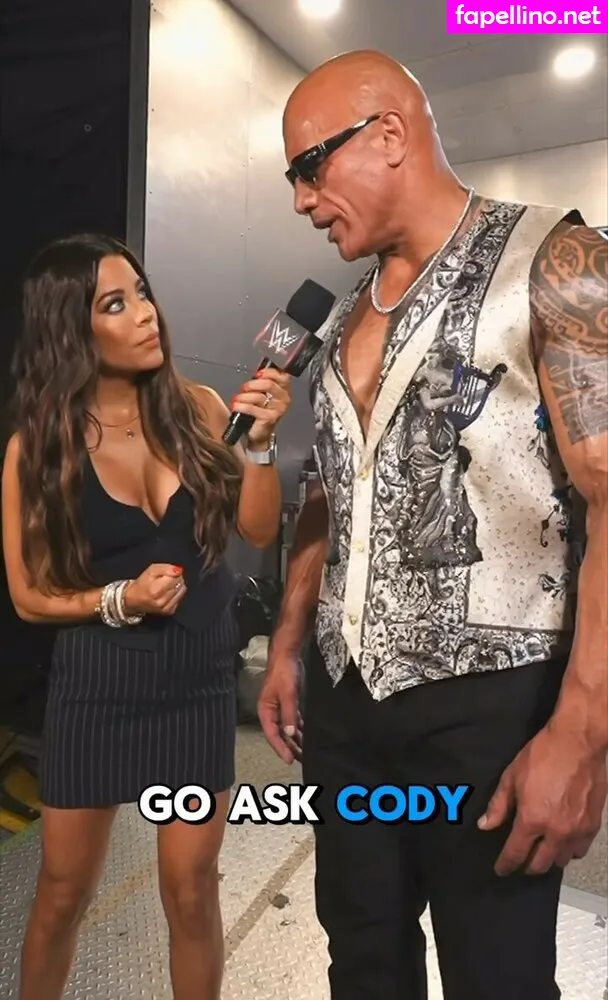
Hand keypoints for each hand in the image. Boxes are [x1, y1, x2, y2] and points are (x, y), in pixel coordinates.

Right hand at [124, 563, 186, 615]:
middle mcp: (161, 600)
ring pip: (182, 591)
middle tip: (166, 579)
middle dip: (175, 579)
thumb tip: (179, 570)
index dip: (173, 572)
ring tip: (167, 585)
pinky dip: (176, 594)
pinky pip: (180, 599)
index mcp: (155, 589)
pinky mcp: (169, 611)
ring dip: (177, 586)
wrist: (134, 600)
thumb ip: (166, 568)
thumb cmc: (142, 583)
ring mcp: (166, 607)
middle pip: (179, 584)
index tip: (167, 573)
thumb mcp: (151, 570)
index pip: (175, 577)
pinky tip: (167, 593)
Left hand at [231, 368, 290, 445]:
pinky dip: (241, 406)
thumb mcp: (262, 394)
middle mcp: (284, 399)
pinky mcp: (270, 418)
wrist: (259, 432)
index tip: (257, 374)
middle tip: (244, 388)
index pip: (281, 376)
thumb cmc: (260, 411)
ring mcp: (278, 409)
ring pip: (259, 396)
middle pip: (269, 384)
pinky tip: (236, 406)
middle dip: (252, 384)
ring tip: (237, 399)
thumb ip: (261, 383)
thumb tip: (254, 375)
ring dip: (244, 396)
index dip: (268, 372)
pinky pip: (253, 408)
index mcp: (284, 390)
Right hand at [258, 651, 302, 763]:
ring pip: (287, 728)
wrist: (287, 655)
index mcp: (265, 711)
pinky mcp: (289, 702)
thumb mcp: (288, 694)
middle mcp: (271, 711)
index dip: (281, 748)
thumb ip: (289, 715)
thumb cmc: (283, 672)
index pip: (272, 734)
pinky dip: (299, 728)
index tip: (289, 759)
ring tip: (305, 752)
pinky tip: (306, 736)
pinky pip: (293, 720)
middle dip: (290, 747)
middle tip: (300, 760)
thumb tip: (290, 734)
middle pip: (280, 734)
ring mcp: (280, 707)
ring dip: (296, 739)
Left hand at [478, 723, 606, 875]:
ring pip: (561, 861)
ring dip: (549, 860)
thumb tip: (485, 825)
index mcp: (532, 819)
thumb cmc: (543, 755)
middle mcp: (555, 831)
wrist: (578, 742)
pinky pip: (580, 850)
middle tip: (521, 862)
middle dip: (527, 866)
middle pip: (540, 864)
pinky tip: (563, 843)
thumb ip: (499, 804)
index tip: (501, 869)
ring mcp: (577, 831)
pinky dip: (569, 851)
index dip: (506, 865)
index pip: (516, 854)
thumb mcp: (512, 776)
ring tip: (541, 852)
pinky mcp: (593, 825)